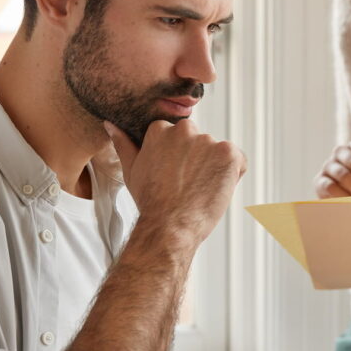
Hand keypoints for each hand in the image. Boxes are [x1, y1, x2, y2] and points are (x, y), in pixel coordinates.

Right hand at [105, 119, 245, 245]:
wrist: (170, 226)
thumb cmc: (151, 202)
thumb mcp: (132, 170)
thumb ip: (124, 144)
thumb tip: (111, 125)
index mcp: (160, 129)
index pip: (179, 137)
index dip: (180, 160)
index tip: (175, 176)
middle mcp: (185, 129)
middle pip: (199, 142)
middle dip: (198, 161)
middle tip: (188, 185)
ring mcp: (208, 141)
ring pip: (219, 153)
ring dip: (215, 169)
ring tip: (200, 191)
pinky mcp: (229, 153)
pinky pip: (238, 161)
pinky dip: (233, 175)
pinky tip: (216, 190)